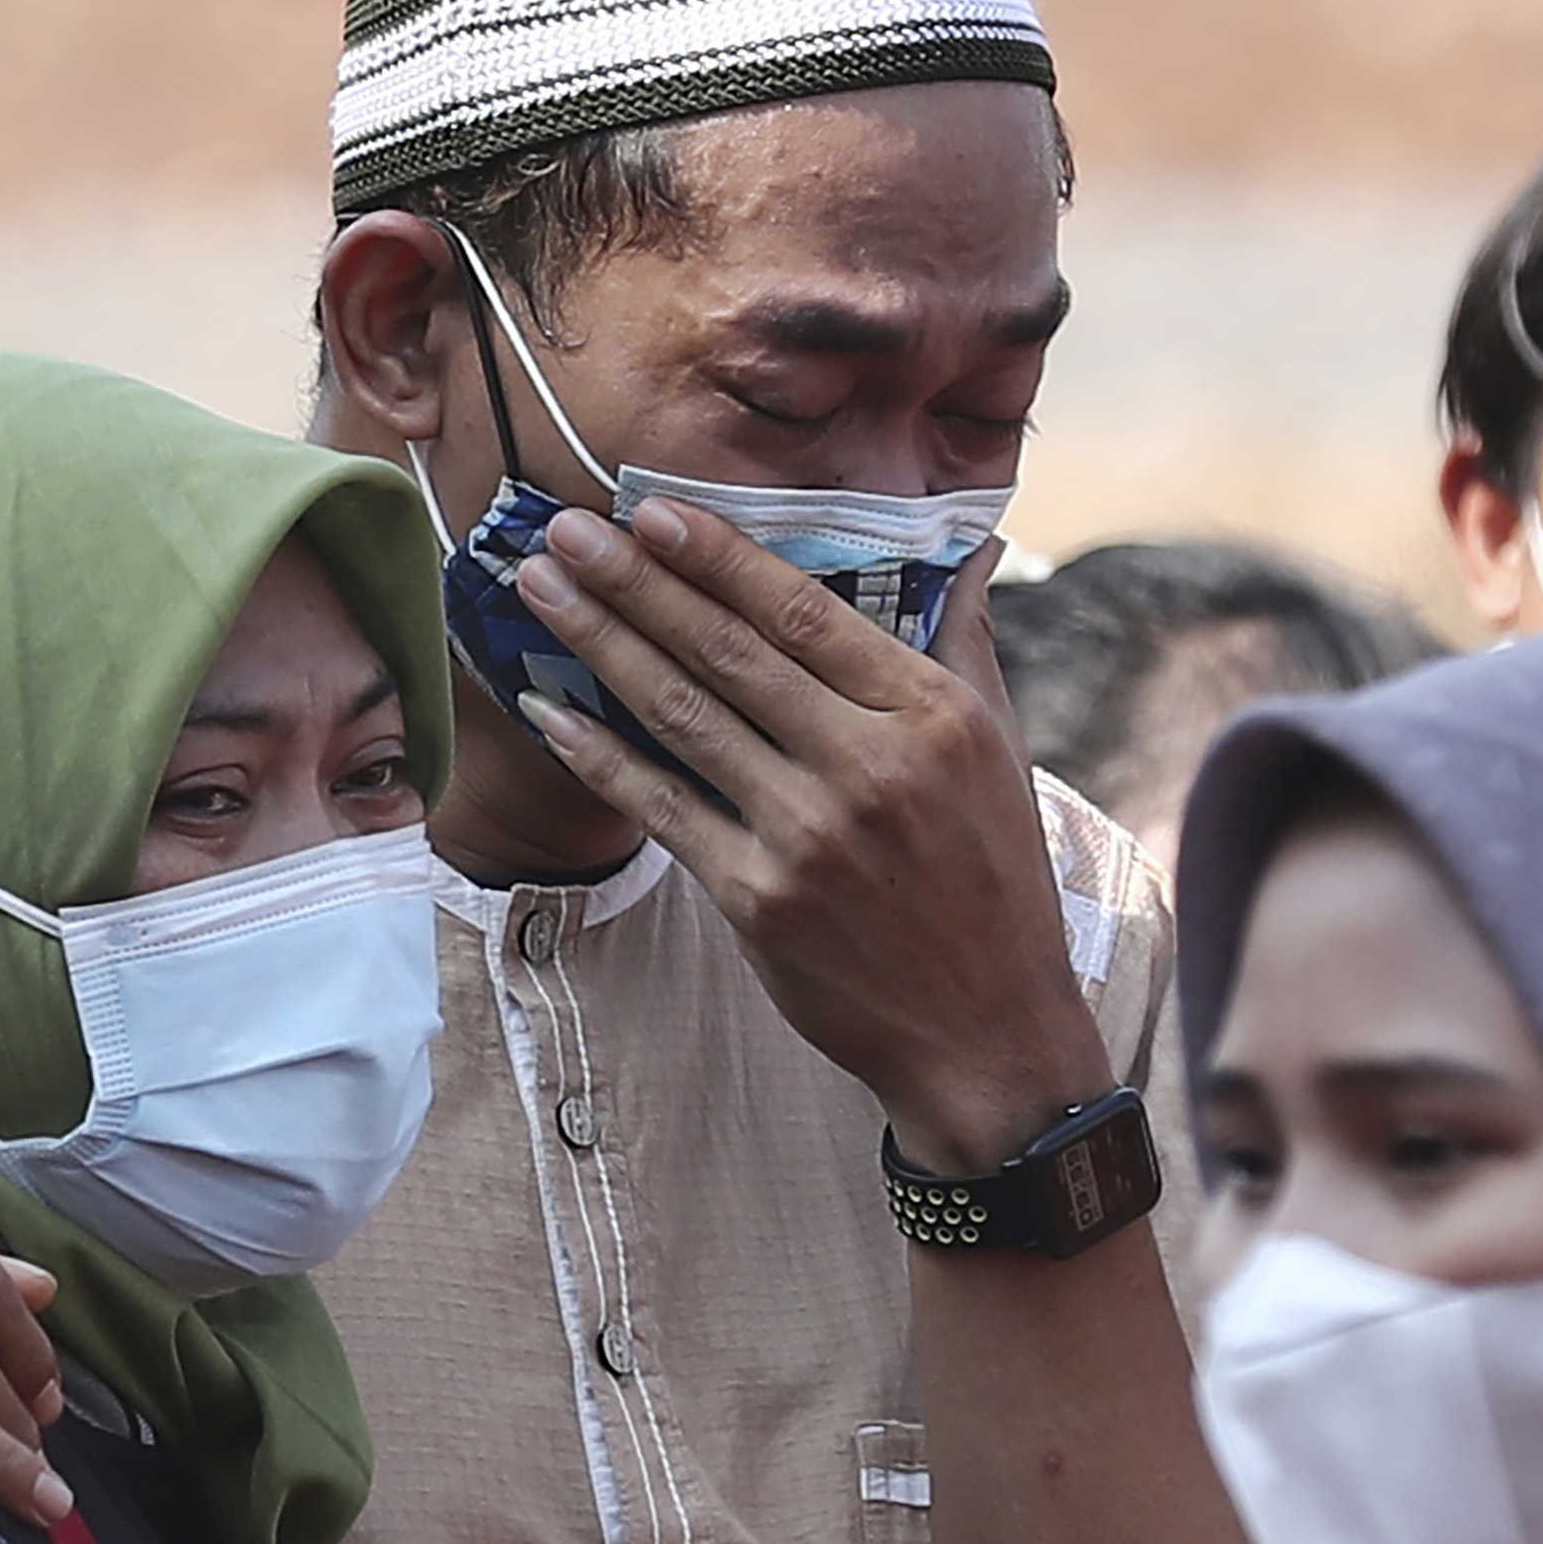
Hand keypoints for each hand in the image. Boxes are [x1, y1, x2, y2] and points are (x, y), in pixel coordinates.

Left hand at [507, 496, 1101, 1166]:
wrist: (987, 1031)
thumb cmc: (994, 880)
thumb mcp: (1001, 750)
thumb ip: (966, 642)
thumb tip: (972, 546)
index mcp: (929, 713)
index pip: (804, 611)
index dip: (718, 557)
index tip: (651, 512)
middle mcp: (867, 765)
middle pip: (728, 652)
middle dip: (635, 583)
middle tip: (566, 533)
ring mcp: (806, 834)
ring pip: (682, 717)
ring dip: (601, 645)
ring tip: (542, 591)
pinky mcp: (759, 899)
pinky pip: (662, 808)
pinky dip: (600, 755)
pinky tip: (551, 709)